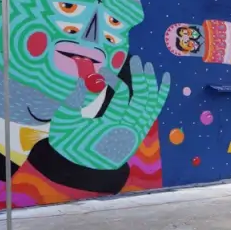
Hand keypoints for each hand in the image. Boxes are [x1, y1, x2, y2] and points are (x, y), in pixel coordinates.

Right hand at [48, 56, 169, 170]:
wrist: (81, 169)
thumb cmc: (70, 143)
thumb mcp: (66, 121)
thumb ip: (76, 97)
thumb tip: (86, 73)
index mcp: (110, 127)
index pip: (122, 96)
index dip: (115, 79)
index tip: (104, 69)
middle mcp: (129, 129)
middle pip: (143, 98)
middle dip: (141, 77)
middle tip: (136, 59)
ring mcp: (137, 131)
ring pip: (152, 104)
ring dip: (153, 84)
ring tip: (149, 66)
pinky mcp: (141, 131)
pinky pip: (154, 111)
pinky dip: (161, 95)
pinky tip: (164, 79)